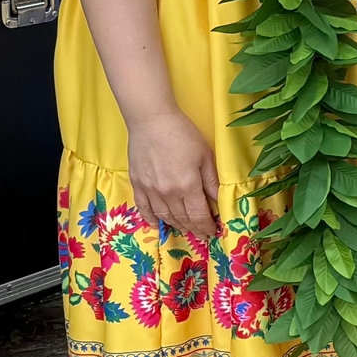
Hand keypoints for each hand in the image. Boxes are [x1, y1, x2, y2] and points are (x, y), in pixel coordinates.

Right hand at [128, 110, 219, 242]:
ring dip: (176, 226)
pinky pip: (143, 207)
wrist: (151, 121)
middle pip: (182, 219)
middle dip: (194, 229)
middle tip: (201, 235)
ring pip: (163, 216)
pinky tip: (155, 225)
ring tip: (185, 231)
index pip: (198, 215)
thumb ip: (211, 182)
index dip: (206, 227)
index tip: (213, 232)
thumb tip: (220, 202)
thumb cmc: (183, 135)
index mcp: (187, 186)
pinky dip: (149, 218)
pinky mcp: (137, 184)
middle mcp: (167, 193)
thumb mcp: (205, 156)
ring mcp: (149, 190)